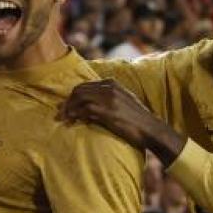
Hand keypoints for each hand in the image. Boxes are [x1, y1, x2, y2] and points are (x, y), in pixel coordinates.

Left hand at [62, 80, 184, 162]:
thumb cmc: (137, 119)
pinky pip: (85, 110)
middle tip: (61, 114)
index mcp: (112, 83)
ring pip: (79, 98)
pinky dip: (76, 115)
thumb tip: (90, 105)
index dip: (73, 96)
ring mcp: (108, 99)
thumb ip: (109, 98)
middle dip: (68, 102)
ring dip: (69, 109)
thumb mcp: (123, 101)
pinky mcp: (108, 112)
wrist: (151, 129)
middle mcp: (109, 88)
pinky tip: (73, 122)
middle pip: (79, 90)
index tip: (67, 107)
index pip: (85, 85)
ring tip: (65, 119)